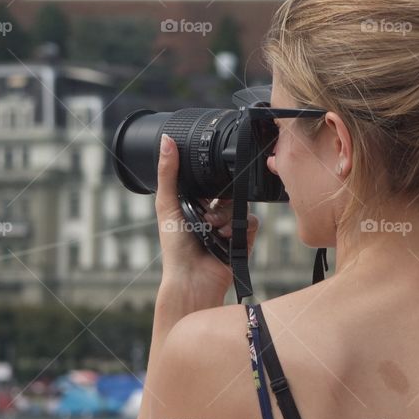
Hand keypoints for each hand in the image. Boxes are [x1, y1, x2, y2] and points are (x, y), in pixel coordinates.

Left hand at [155, 134, 258, 302]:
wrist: (192, 278)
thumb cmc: (175, 247)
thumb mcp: (167, 204)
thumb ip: (168, 173)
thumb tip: (166, 140)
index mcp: (194, 203)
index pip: (209, 181)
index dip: (211, 177)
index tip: (209, 174)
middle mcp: (212, 214)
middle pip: (228, 191)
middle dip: (220, 200)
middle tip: (206, 214)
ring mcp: (228, 226)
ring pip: (239, 205)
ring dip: (226, 217)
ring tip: (212, 229)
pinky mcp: (243, 239)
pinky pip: (251, 221)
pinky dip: (239, 227)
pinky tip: (225, 238)